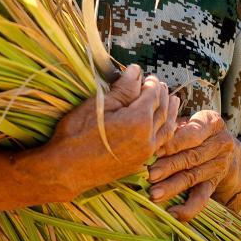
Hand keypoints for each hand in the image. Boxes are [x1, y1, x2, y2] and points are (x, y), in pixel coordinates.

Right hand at [43, 64, 180, 199]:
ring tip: (174, 101)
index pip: (153, 95)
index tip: (147, 75)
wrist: (66, 170)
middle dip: (162, 95)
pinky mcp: (139, 163)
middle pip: (162, 110)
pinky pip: (161, 143)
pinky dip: (166, 131)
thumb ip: (123, 89)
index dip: (151, 83)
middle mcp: (148, 138)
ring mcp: (145, 153)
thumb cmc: (78, 134)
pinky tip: (164, 126)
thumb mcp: (100, 105)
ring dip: (171, 113)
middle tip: (159, 84)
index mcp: (139, 120)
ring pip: (166, 129)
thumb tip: (136, 71)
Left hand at [147, 110, 240, 220]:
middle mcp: (221, 144)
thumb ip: (174, 126)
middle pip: (192, 157)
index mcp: (212, 122)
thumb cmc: (196, 129)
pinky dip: (188, 208)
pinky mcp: (214, 185)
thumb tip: (149, 136)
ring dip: (173, 187)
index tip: (156, 150)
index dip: (174, 143)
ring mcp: (219, 166)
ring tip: (154, 194)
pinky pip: (202, 199)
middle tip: (150, 174)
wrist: (225, 148)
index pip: (193, 134)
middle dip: (169, 167)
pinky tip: (172, 212)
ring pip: (193, 177)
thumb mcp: (189, 121)